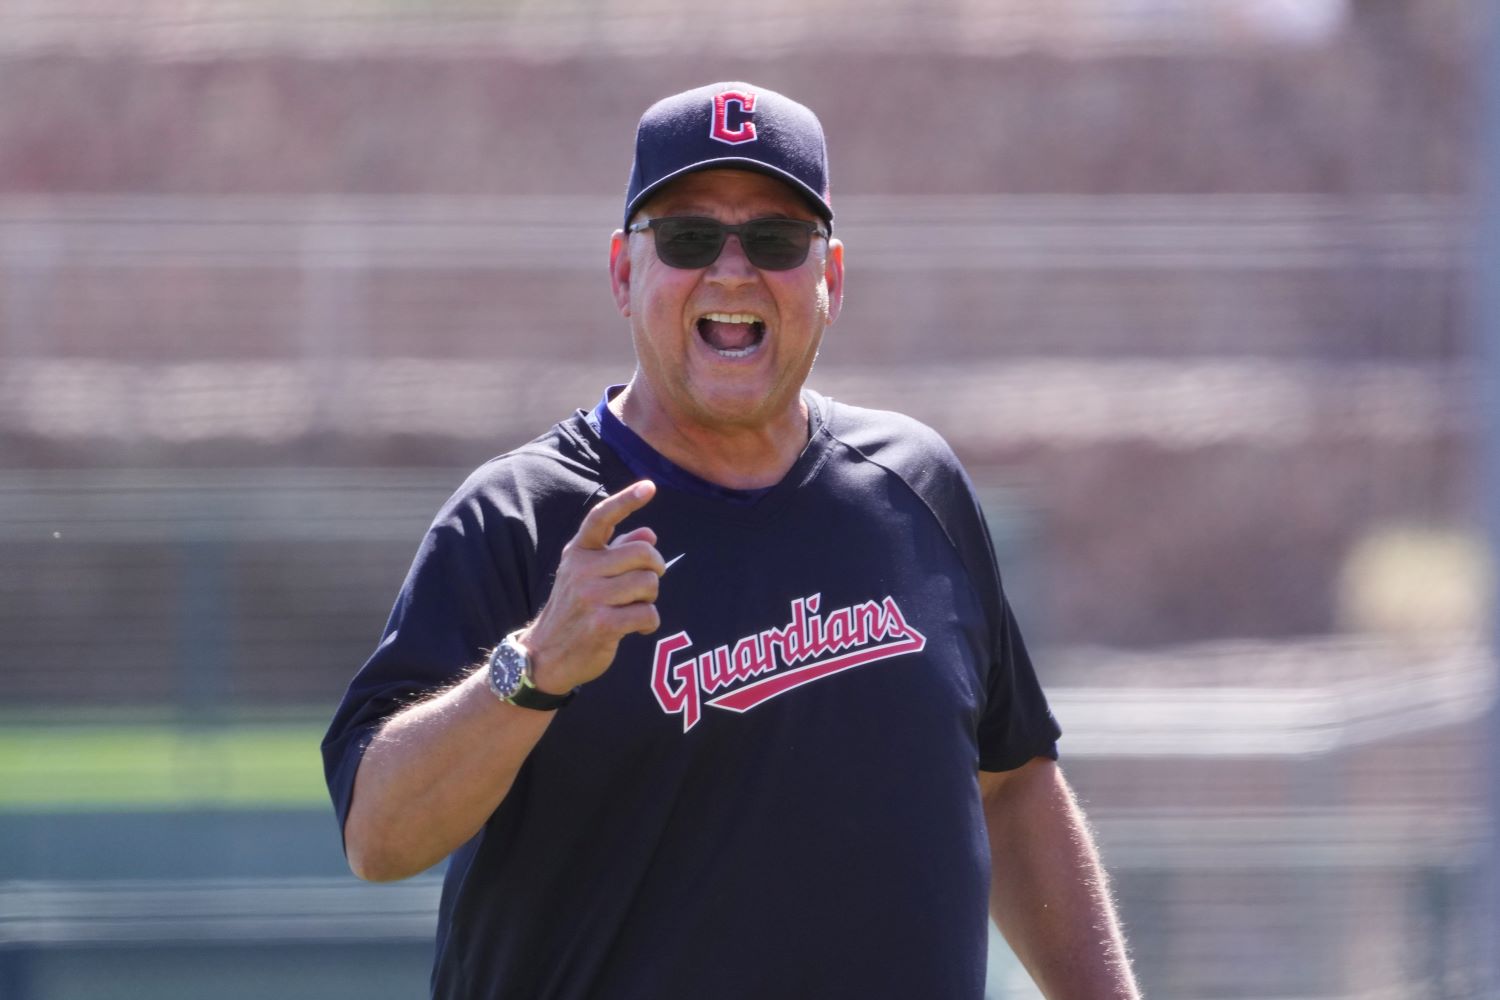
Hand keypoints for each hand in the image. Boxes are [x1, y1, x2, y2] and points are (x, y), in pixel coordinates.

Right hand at [518, 481, 663, 693]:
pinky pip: (648, 614)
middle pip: (643, 553)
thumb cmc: (574, 610)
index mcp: (578, 552)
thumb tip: (649, 532)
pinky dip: (649, 622)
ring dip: (650, 598)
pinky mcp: (602, 625)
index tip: (649, 486)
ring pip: (649, 584)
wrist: (545, 656)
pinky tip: (637, 629)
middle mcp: (581, 570)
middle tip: (648, 583)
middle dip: (656, 568)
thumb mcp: (587, 575)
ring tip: (635, 608)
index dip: (627, 499)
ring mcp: (590, 597)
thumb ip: (617, 551)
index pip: (602, 517)